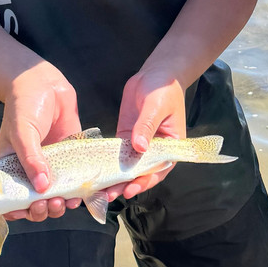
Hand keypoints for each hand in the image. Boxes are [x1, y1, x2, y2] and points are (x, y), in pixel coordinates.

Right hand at [0, 60, 84, 221]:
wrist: (44, 83)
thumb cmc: (23, 106)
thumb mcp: (22, 132)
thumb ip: (31, 159)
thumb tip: (41, 188)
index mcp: (9, 169)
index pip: (9, 199)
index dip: (17, 211)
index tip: (27, 211)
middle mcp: (29, 171)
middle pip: (34, 203)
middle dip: (42, 210)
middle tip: (51, 203)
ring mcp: (50, 166)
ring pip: (55, 197)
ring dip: (60, 205)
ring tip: (67, 201)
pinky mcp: (69, 157)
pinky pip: (74, 180)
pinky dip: (78, 191)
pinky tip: (83, 195)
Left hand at [105, 68, 186, 200]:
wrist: (156, 72)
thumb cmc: (164, 88)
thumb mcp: (156, 106)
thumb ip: (147, 126)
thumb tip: (139, 147)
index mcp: (170, 145)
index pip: (159, 168)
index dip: (146, 180)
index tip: (132, 187)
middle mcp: (154, 149)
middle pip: (141, 172)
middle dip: (126, 184)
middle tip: (110, 194)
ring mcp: (139, 144)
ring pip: (127, 166)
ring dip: (115, 178)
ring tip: (101, 190)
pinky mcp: (126, 136)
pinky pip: (118, 154)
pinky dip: (108, 164)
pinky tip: (97, 172)